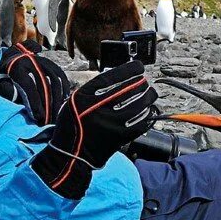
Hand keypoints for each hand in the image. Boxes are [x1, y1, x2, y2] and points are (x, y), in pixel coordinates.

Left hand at [0, 39, 68, 125]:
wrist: (11, 58)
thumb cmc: (5, 76)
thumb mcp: (0, 84)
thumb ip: (8, 93)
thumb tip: (19, 103)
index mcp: (17, 67)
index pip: (29, 86)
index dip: (34, 103)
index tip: (38, 117)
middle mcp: (32, 62)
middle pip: (45, 84)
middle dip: (48, 105)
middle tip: (49, 121)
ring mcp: (43, 61)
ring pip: (55, 81)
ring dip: (57, 100)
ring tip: (56, 115)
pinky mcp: (51, 63)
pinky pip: (61, 77)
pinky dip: (64, 90)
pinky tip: (62, 102)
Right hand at [30, 62, 155, 196]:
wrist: (72, 152)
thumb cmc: (73, 124)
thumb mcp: (76, 99)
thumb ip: (94, 88)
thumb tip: (119, 77)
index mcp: (87, 96)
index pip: (114, 76)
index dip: (130, 69)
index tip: (138, 67)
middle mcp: (101, 107)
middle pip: (131, 88)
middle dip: (142, 82)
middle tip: (143, 82)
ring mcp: (114, 122)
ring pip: (141, 103)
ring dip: (148, 96)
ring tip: (148, 94)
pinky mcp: (123, 135)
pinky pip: (143, 120)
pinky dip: (148, 113)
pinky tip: (147, 110)